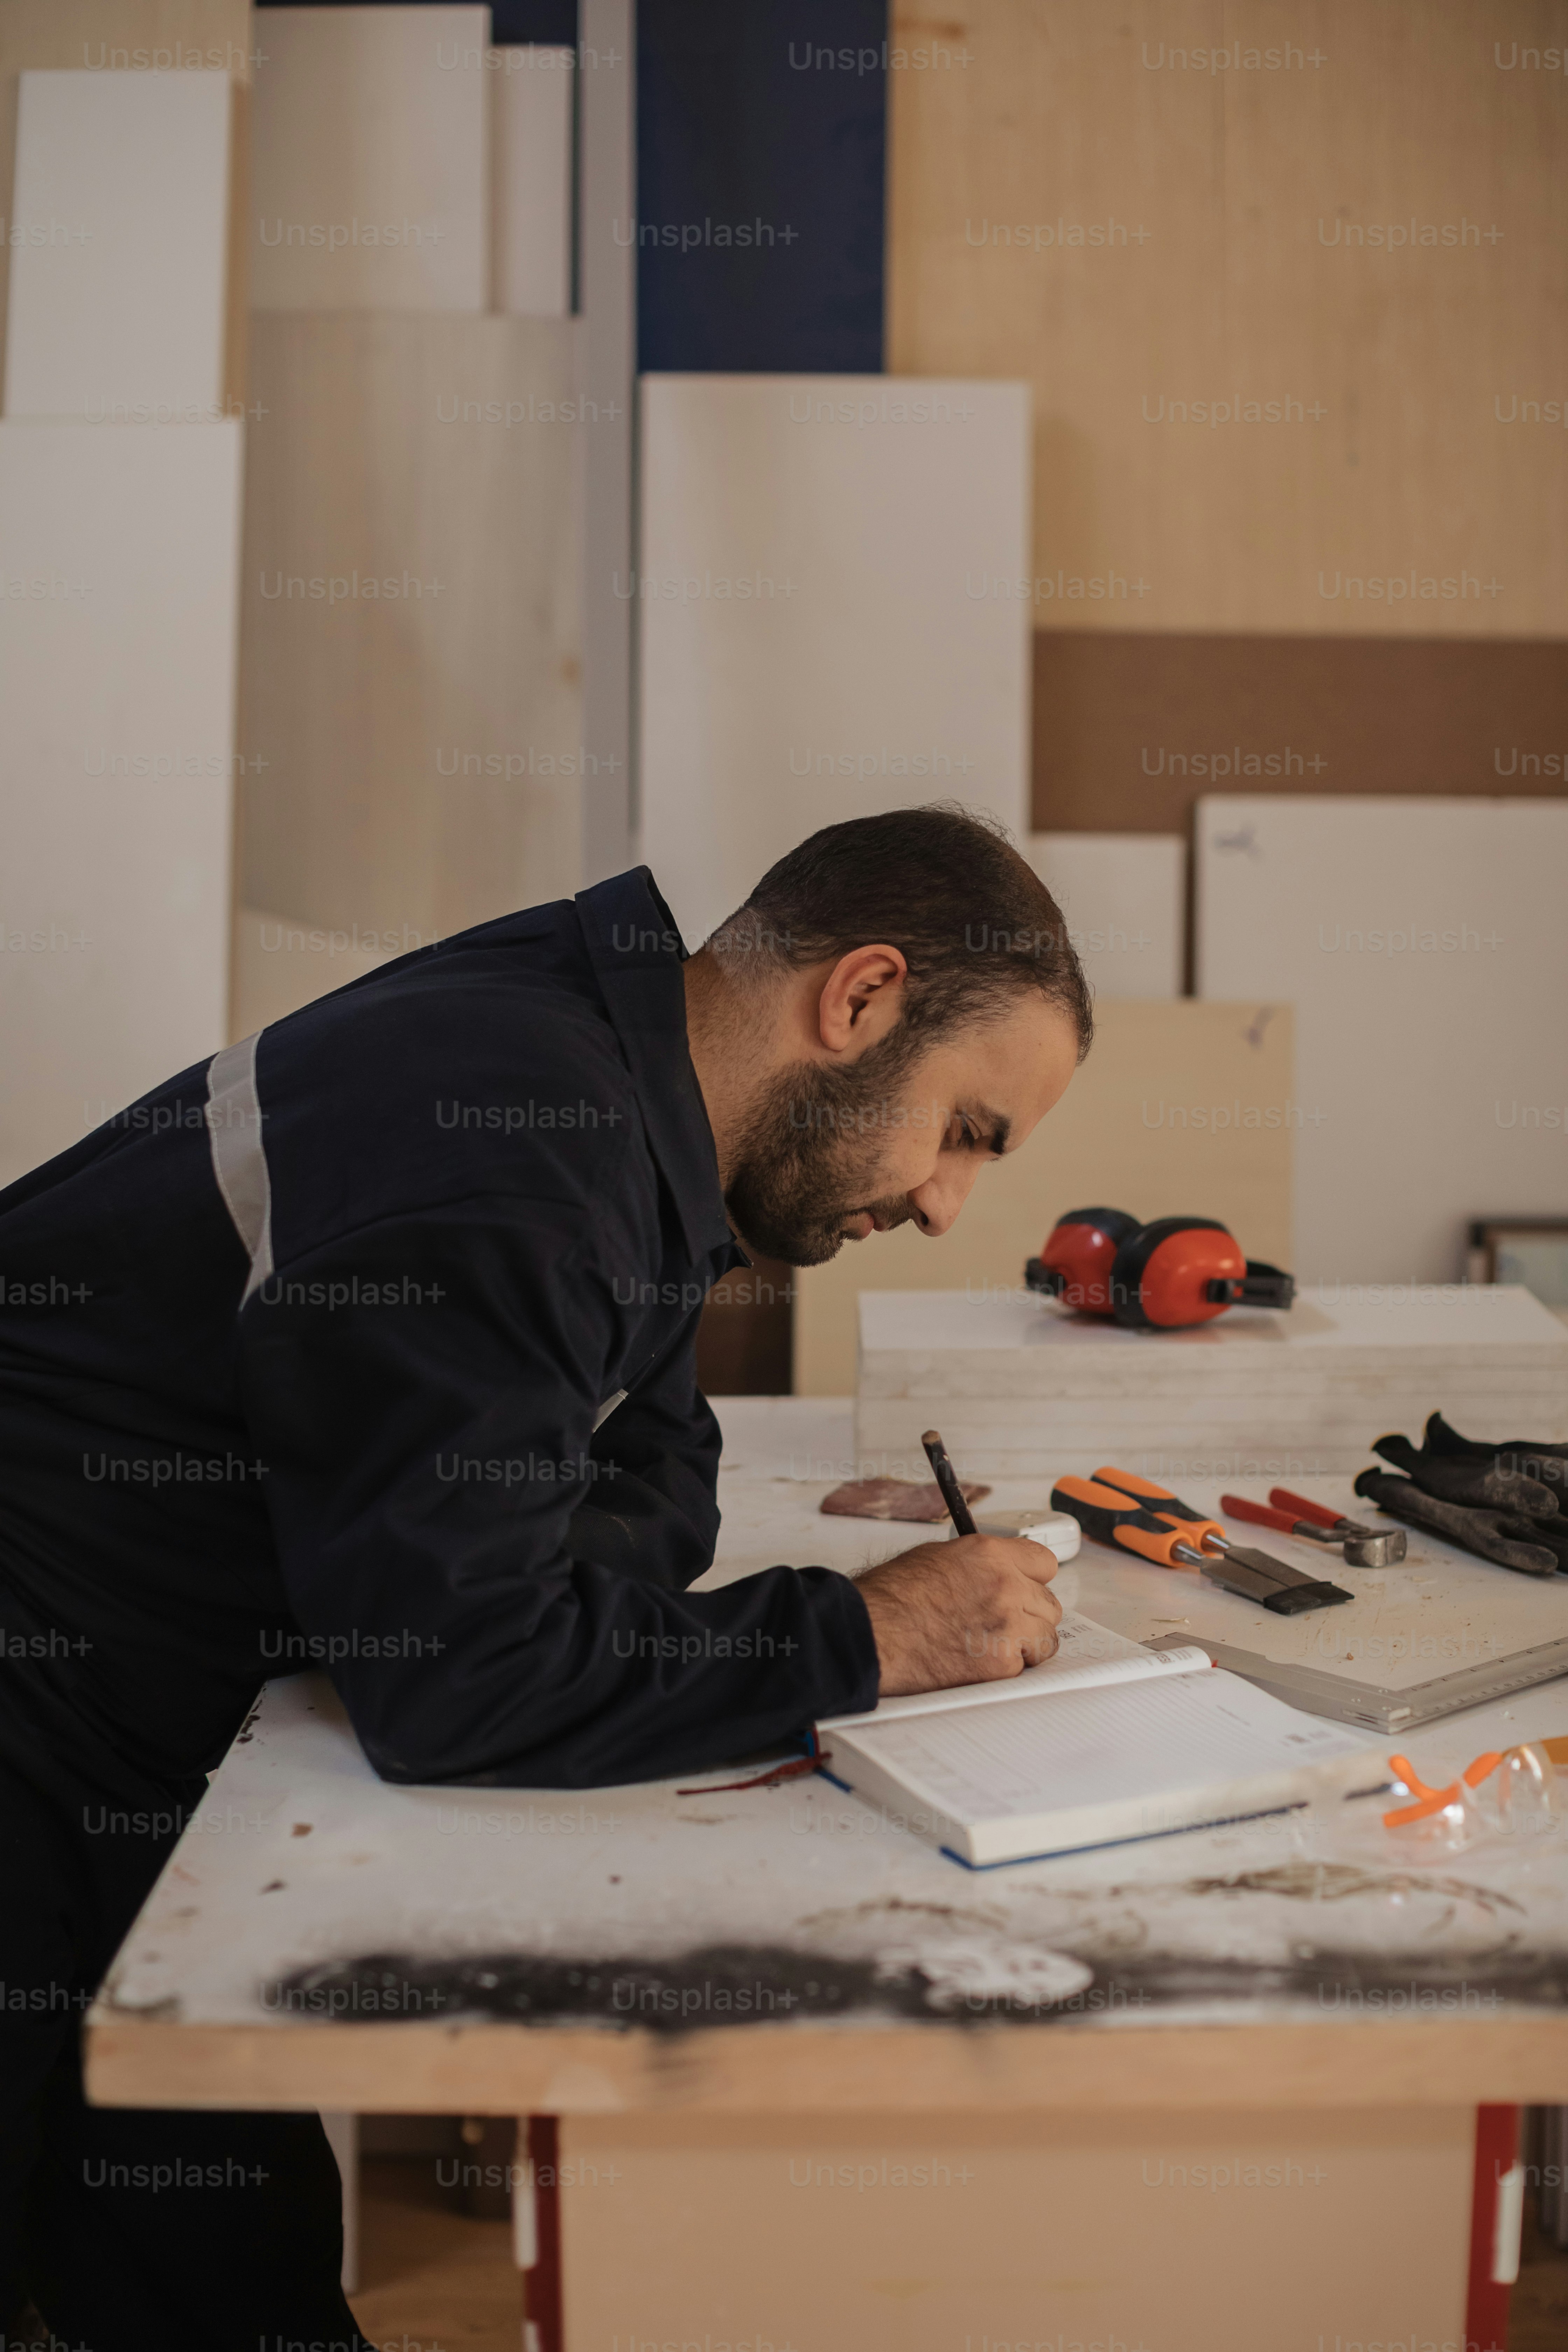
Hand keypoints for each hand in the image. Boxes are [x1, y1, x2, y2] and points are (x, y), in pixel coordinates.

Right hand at [853, 1535, 1061, 1697]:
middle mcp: (1006, 1586)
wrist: (872, 1634)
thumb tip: (995, 1572)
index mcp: (990, 1554)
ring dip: (1026, 1643)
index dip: (1032, 1578)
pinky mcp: (1000, 1664)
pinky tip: (977, 1661)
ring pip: (1046, 1638)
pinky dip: (1005, 1668)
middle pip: (1049, 1604)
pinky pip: (1023, 1667)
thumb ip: (978, 1563)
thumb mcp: (936, 1557)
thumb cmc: (890, 1597)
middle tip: (1005, 1622)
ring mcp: (1008, 1626)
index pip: (1044, 1563)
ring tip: (995, 1645)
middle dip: (1030, 1614)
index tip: (1024, 1588)